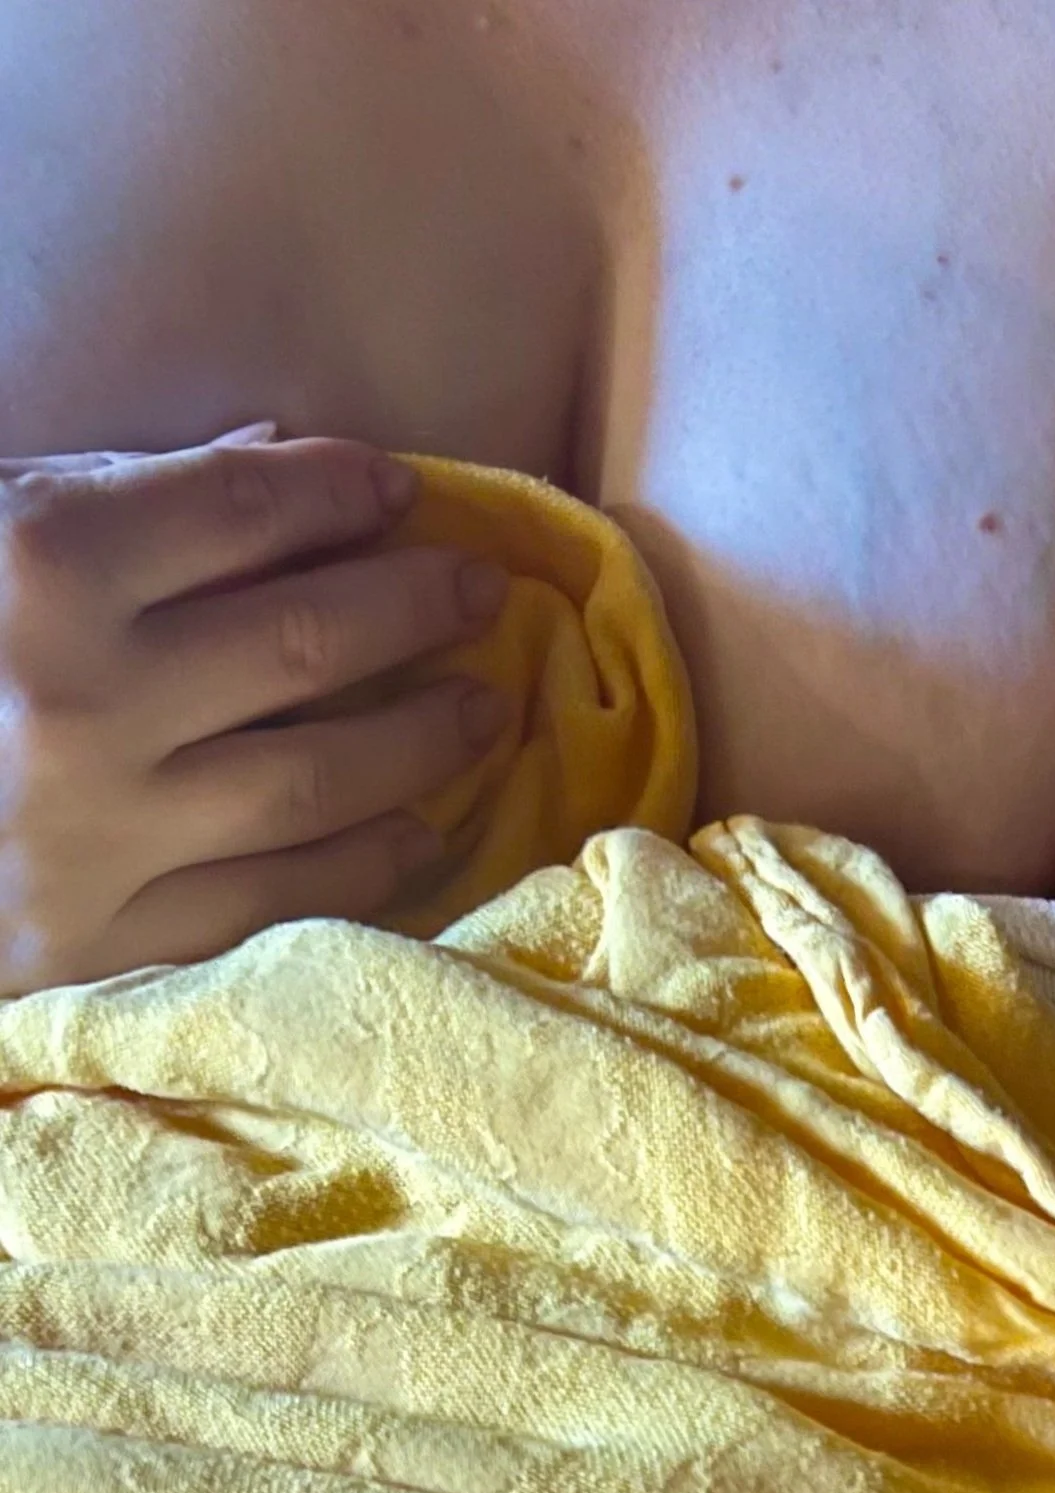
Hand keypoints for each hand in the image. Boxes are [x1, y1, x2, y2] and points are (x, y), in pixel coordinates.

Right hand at [0, 427, 512, 994]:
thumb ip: (127, 496)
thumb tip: (283, 457)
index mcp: (40, 568)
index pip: (241, 512)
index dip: (341, 494)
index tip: (401, 493)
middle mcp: (82, 701)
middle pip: (307, 645)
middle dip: (414, 609)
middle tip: (480, 593)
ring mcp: (101, 834)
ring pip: (317, 782)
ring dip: (420, 742)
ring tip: (479, 709)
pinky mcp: (110, 942)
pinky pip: (279, 900)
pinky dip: (369, 862)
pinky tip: (419, 828)